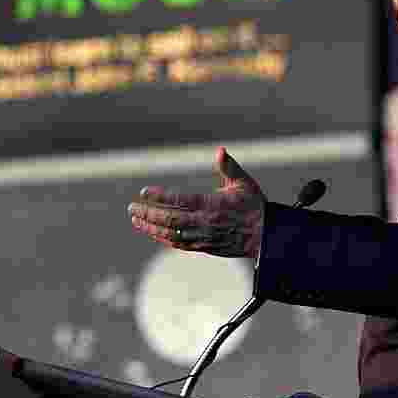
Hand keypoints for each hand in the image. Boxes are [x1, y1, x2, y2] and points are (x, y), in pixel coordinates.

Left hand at [128, 147, 265, 259]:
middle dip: (148, 214)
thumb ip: (229, 166)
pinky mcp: (204, 247)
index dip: (160, 197)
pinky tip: (153, 233)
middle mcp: (205, 223)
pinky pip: (179, 244)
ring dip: (151, 228)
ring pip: (171, 235)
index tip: (144, 192)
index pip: (180, 200)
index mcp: (212, 205)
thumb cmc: (254, 206)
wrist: (265, 236)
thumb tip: (220, 150)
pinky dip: (163, 239)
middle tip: (131, 208)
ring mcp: (203, 237)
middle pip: (170, 220)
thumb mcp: (243, 183)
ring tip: (135, 220)